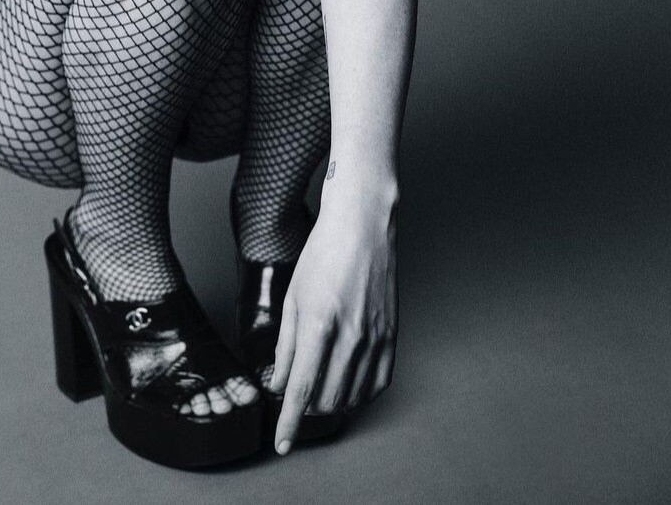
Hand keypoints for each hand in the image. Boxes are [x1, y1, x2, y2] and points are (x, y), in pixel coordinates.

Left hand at [270, 186, 398, 453]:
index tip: (282, 443)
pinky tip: (347, 384)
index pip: (301, 390)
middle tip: (296, 393)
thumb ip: (285, 347)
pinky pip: (378, 383)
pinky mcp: (392, 335)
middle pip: (326, 399)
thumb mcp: (292, 298)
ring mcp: (375, 338)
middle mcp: (350, 337)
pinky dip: (360, 393)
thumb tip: (279, 383)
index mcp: (319, 325)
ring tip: (318, 386)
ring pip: (352, 396)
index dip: (289, 422)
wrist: (362, 227)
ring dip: (330, 401)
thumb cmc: (322, 255)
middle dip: (306, 407)